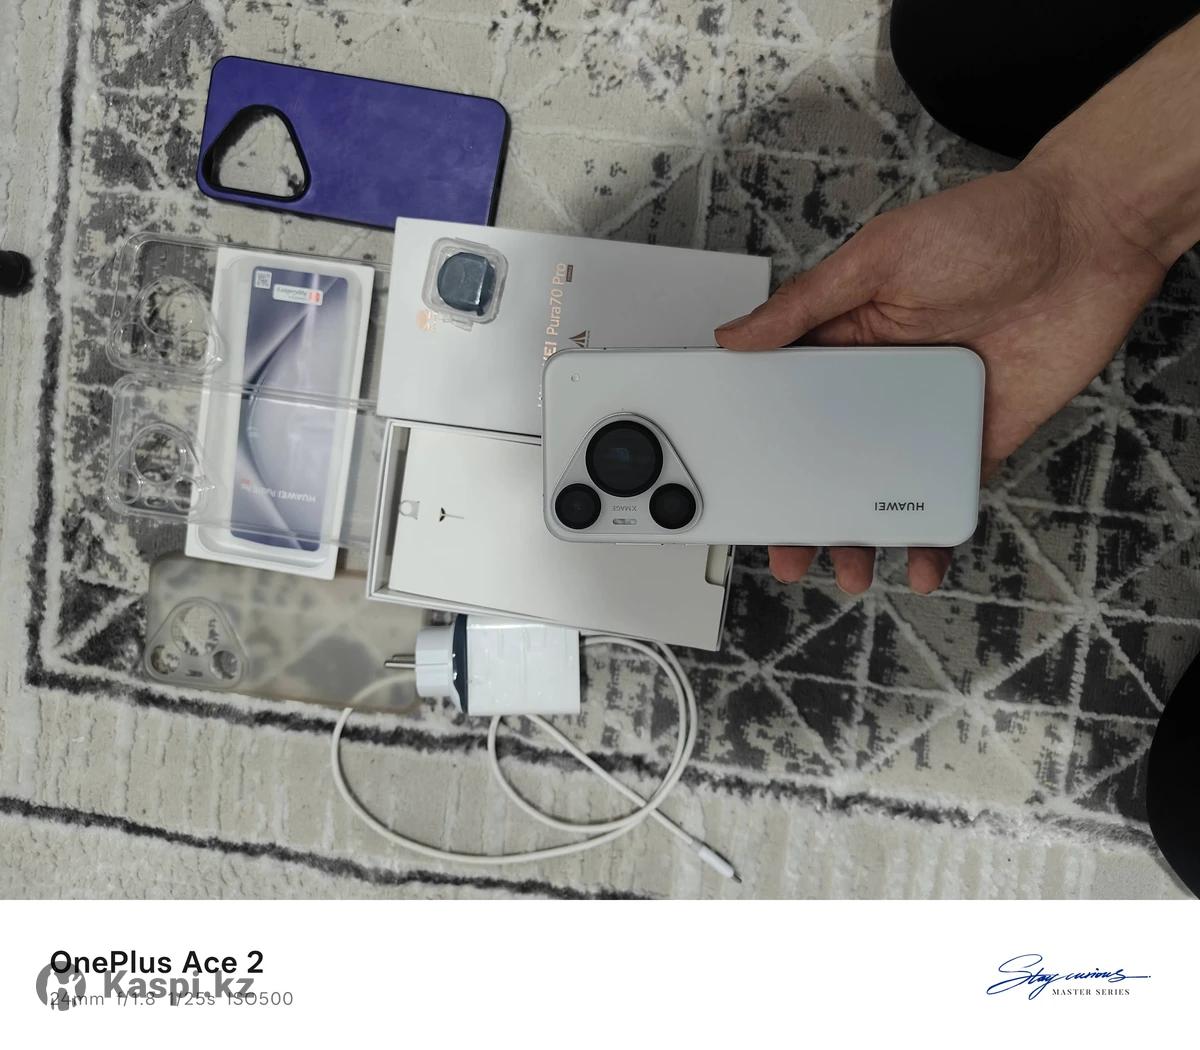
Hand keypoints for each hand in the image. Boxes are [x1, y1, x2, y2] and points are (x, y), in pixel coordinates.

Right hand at [715, 162, 1167, 593]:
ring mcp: (928, 417)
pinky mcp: (977, 439)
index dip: (763, 448)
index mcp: (845, 341)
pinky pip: (945, 495)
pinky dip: (930, 535)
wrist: (1090, 239)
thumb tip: (735, 335)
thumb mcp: (878, 256)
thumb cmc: (988, 227)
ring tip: (848, 567)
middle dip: (806, 512)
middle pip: (829, 461)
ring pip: (882, 490)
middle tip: (789, 551)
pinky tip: (917, 561)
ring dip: (862, 533)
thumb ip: (805, 303)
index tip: (743, 487)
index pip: (788, 405)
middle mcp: (881, 384)